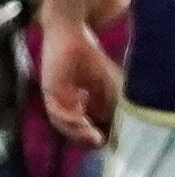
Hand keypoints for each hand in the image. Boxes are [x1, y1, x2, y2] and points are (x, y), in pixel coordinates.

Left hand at [38, 20, 121, 144]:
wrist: (72, 33)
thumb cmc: (89, 55)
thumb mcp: (110, 82)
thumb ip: (114, 101)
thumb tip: (122, 122)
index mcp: (79, 102)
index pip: (88, 124)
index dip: (99, 133)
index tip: (112, 141)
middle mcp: (66, 103)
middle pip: (74, 128)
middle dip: (88, 138)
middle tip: (102, 143)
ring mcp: (57, 98)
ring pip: (63, 123)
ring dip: (78, 132)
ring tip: (94, 137)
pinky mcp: (50, 91)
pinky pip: (56, 111)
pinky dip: (69, 118)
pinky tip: (81, 120)